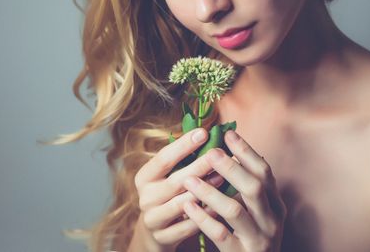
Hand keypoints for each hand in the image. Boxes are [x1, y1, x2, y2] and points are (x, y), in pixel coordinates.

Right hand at [133, 127, 227, 250]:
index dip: (183, 145)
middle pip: (175, 181)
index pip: (164, 158)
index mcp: (145, 177)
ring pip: (181, 205)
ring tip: (224, 179)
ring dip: (203, 192)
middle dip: (199, 167)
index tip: (204, 132)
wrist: (156, 230)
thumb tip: (207, 132)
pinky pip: (186, 228)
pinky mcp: (162, 238)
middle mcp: (145, 197)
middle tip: (219, 155)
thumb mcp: (169, 174)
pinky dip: (203, 217)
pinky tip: (219, 208)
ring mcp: (153, 219)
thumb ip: (184, 157)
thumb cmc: (169, 193)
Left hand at [181, 130, 286, 251]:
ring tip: (190, 179)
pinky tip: (188, 206)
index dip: (247, 152)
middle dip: (231, 167)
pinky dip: (203, 218)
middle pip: (254, 187)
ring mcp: (258, 239)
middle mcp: (271, 220)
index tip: (229, 133)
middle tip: (210, 152)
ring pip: (234, 210)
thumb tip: (231, 153)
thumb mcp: (258, 213)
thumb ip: (248, 188)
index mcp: (275, 205)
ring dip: (210, 192)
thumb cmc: (252, 237)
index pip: (265, 173)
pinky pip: (220, 234)